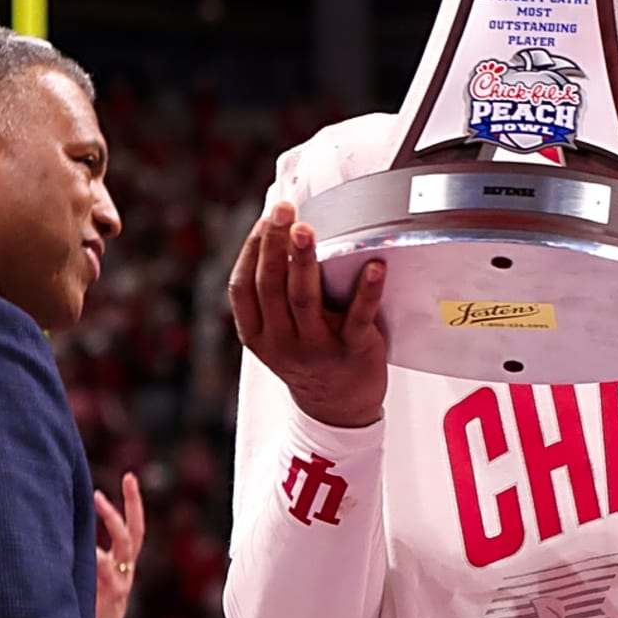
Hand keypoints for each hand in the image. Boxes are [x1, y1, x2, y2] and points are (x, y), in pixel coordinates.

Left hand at [93, 471, 143, 617]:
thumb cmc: (85, 616)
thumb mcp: (88, 584)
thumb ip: (84, 562)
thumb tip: (61, 532)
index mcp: (120, 567)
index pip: (131, 528)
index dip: (130, 503)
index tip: (127, 476)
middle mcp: (125, 571)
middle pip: (136, 530)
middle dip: (133, 502)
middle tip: (130, 477)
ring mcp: (121, 582)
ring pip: (124, 543)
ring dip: (111, 517)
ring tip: (96, 497)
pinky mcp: (112, 595)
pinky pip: (105, 568)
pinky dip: (96, 555)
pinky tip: (84, 542)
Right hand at [228, 202, 388, 428]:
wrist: (338, 407)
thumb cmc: (308, 356)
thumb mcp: (276, 333)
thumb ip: (272, 294)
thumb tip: (278, 232)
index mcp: (258, 334)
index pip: (243, 288)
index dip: (250, 251)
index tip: (265, 219)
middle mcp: (282, 341)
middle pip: (271, 287)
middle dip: (275, 245)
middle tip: (285, 211)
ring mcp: (316, 348)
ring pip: (304, 300)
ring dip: (304, 261)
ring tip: (307, 229)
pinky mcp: (352, 350)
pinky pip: (358, 317)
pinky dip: (367, 290)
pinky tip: (374, 265)